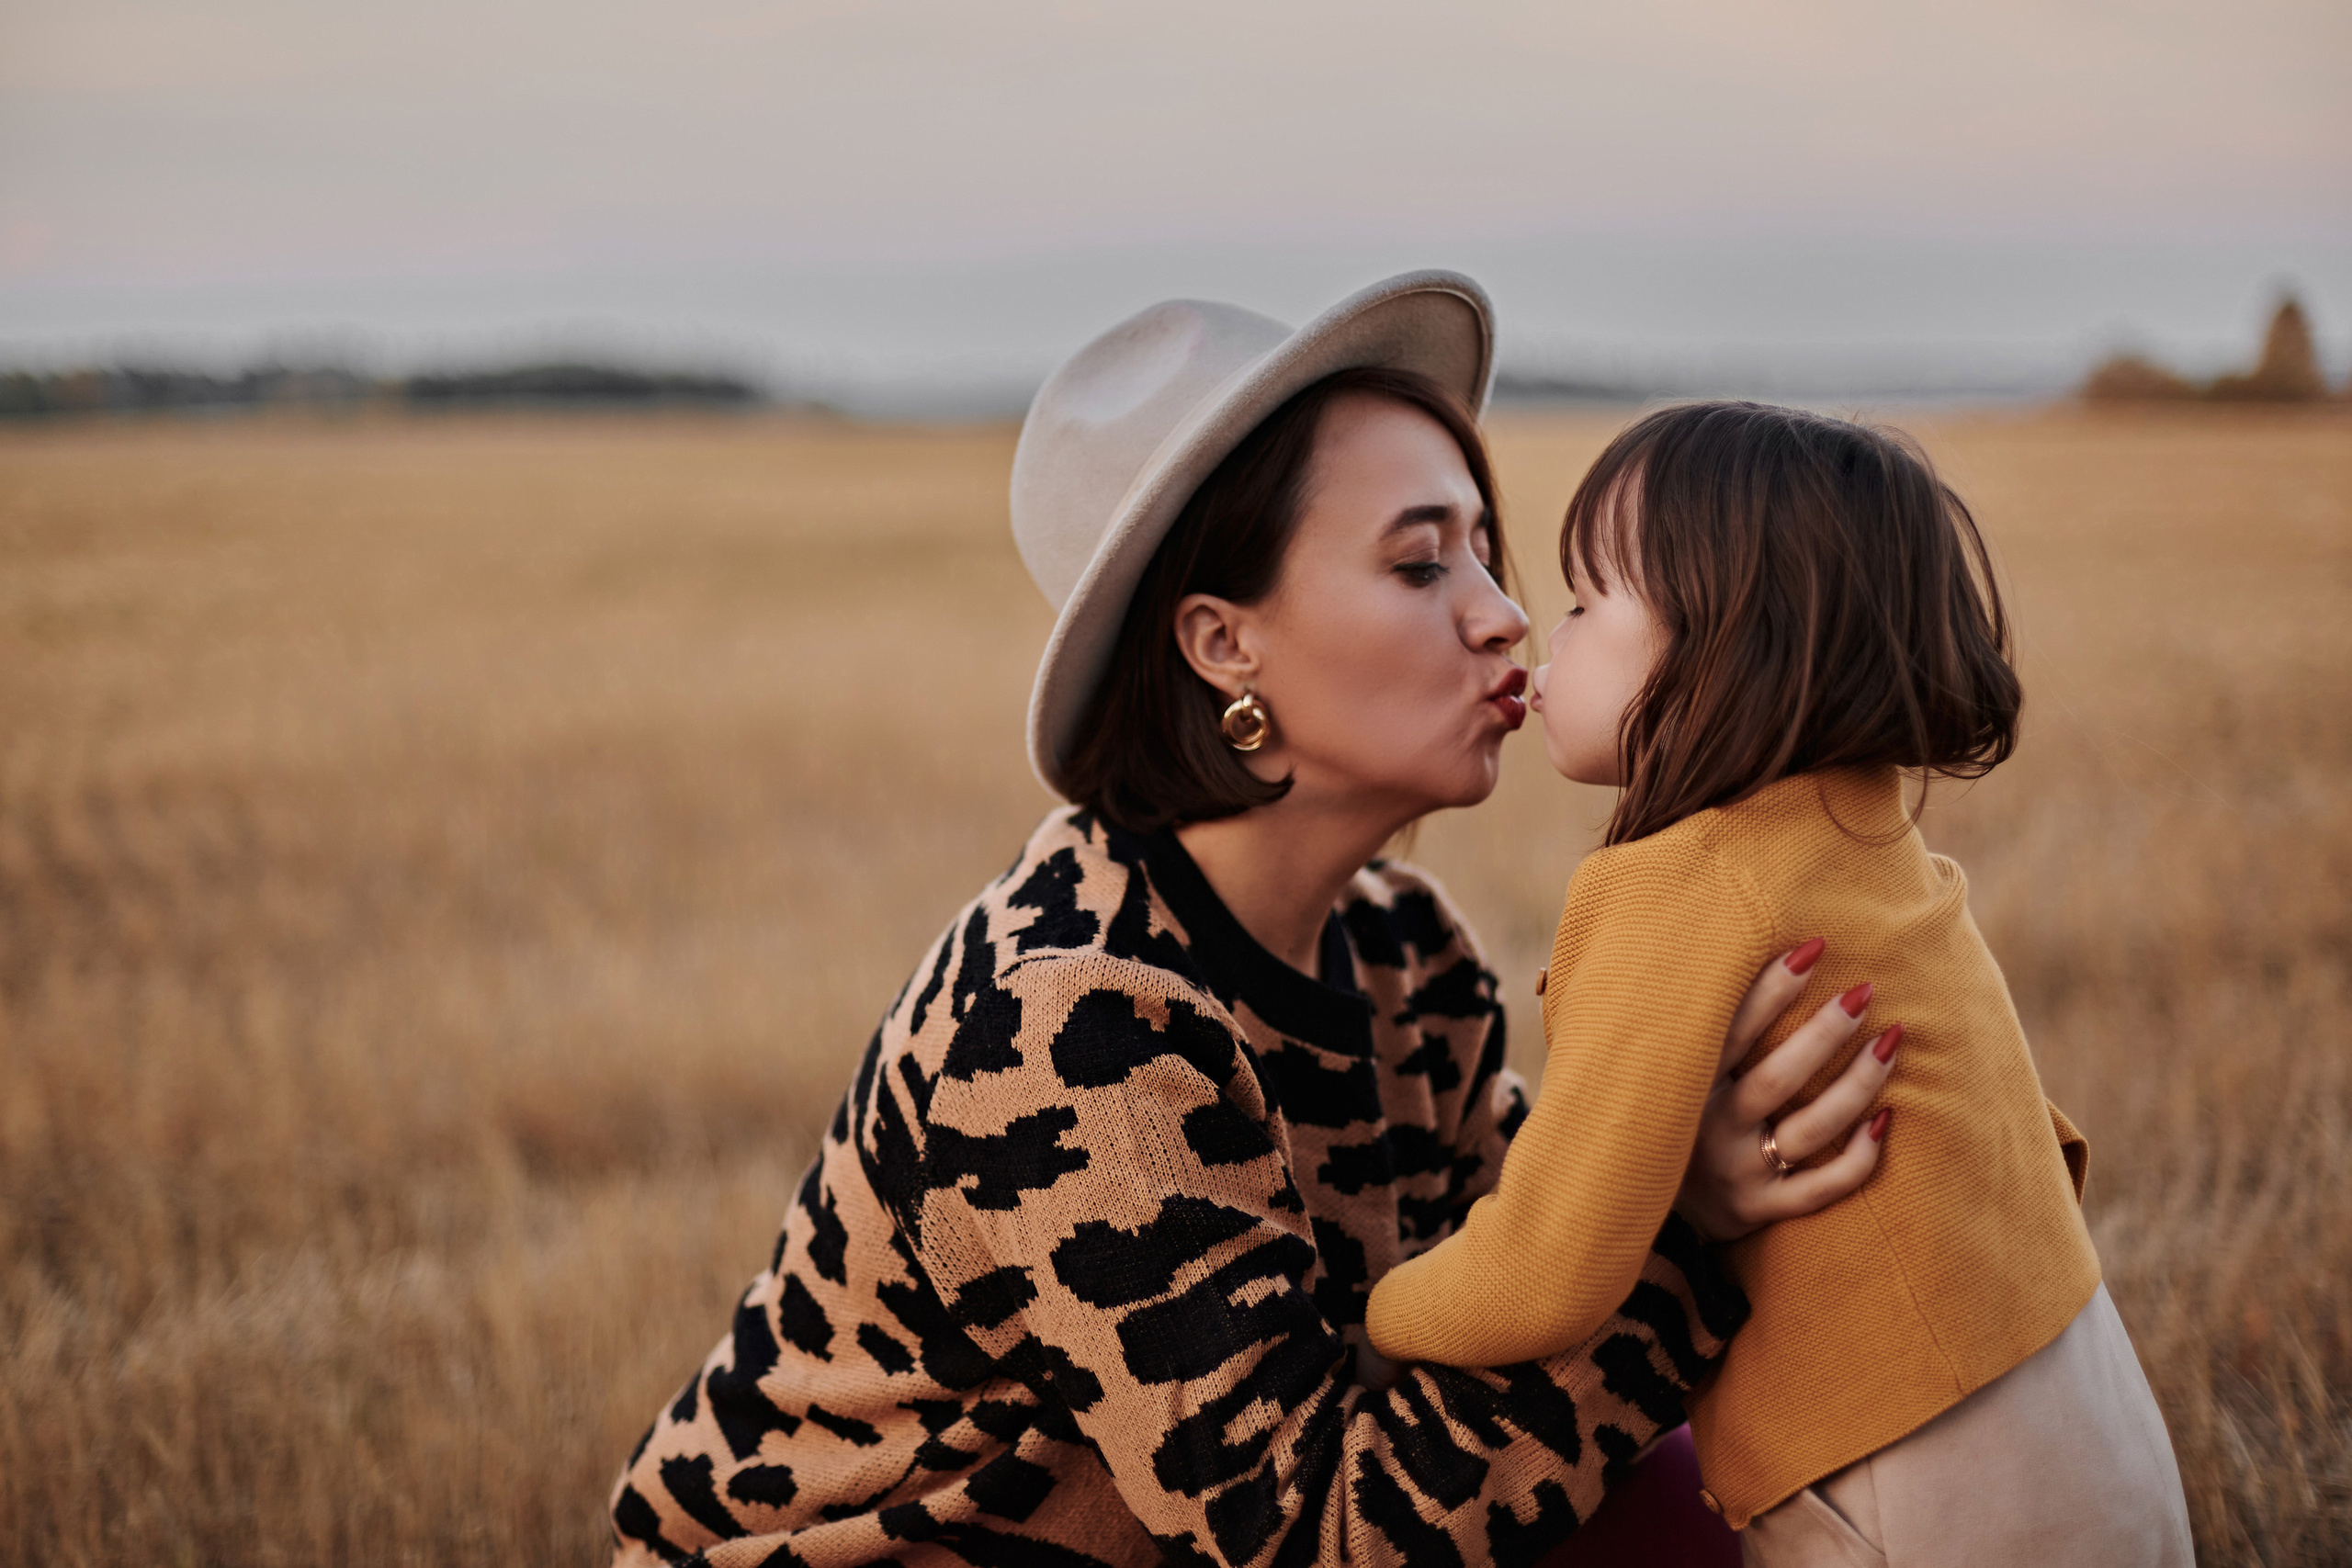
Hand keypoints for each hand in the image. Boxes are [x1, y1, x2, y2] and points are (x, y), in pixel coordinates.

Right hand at [1673, 942, 1896, 1242]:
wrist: (1643, 1204)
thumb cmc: (1672, 1113)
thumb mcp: (1669, 1071)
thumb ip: (1700, 1027)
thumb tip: (1736, 950)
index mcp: (1683, 1086)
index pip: (1730, 1032)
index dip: (1770, 990)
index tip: (1812, 949)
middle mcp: (1708, 1130)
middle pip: (1776, 1080)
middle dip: (1824, 1033)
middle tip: (1863, 992)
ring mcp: (1738, 1173)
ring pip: (1809, 1131)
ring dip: (1856, 1085)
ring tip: (1890, 1042)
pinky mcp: (1761, 1209)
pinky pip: (1821, 1189)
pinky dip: (1859, 1157)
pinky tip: (1886, 1121)